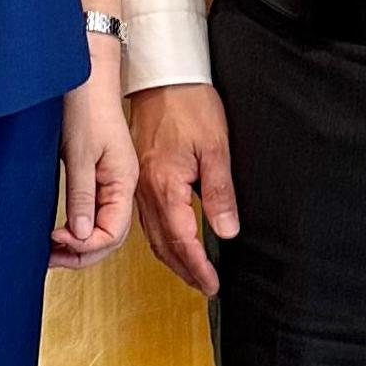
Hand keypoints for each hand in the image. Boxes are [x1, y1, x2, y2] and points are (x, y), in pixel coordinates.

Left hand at [51, 67, 138, 269]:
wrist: (86, 74)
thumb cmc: (86, 104)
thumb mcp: (79, 152)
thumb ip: (82, 194)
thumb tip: (80, 234)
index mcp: (123, 181)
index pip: (113, 232)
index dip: (86, 246)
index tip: (57, 241)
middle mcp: (120, 185)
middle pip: (109, 236)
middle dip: (81, 253)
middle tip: (50, 257)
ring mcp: (110, 182)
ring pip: (101, 227)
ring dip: (78, 244)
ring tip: (51, 251)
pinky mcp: (97, 175)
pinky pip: (93, 212)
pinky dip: (77, 227)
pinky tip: (59, 232)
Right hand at [131, 83, 239, 297]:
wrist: (162, 78)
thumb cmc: (189, 105)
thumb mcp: (215, 147)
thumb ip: (220, 193)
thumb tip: (226, 230)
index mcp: (165, 186)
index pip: (182, 240)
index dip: (198, 267)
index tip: (212, 284)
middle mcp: (146, 190)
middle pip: (163, 245)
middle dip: (185, 271)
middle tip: (205, 287)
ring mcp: (138, 185)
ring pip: (152, 235)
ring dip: (172, 258)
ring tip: (192, 273)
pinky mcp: (138, 177)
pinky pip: (147, 219)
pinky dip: (162, 239)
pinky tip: (173, 242)